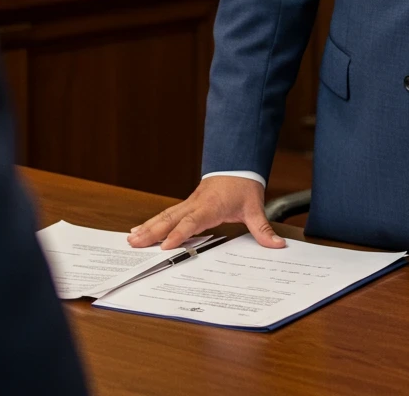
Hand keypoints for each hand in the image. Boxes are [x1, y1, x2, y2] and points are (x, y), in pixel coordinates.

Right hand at [127, 176, 285, 251]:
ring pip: (166, 215)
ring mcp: (190, 203)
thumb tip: (278, 245)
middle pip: (172, 219)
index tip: (166, 245)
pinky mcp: (187, 204)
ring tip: (131, 239)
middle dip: (153, 231)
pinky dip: (153, 222)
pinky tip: (140, 229)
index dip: (180, 234)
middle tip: (135, 242)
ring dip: (148, 227)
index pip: (193, 221)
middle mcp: (196, 204)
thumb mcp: (255, 207)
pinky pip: (168, 214)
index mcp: (211, 206)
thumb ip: (263, 228)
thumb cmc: (244, 186)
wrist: (239, 164)